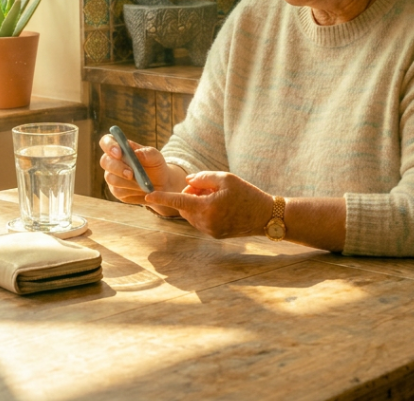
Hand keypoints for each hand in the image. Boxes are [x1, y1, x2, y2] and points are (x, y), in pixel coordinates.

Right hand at [98, 134, 182, 213]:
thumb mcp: (156, 157)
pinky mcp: (116, 190)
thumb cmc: (155, 166)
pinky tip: (141, 189)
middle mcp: (112, 161)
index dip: (109, 145)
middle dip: (117, 167)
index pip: (106, 141)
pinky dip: (131, 190)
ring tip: (141, 183)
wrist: (161, 184)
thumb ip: (148, 153)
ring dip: (126, 181)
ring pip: (110, 178)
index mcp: (120, 147)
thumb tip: (137, 153)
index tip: (119, 152)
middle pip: (105, 161)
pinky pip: (118, 191)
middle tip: (130, 173)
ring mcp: (112, 176)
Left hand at [145, 172, 274, 238]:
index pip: (179, 201)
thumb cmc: (247, 194)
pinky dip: (203, 211)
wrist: (265, 216)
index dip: (162, 198)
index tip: (147, 196)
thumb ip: (203, 178)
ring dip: (196, 204)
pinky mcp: (214, 235)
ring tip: (216, 196)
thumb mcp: (226, 178)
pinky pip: (200, 221)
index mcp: (207, 207)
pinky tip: (219, 206)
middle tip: (205, 186)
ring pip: (191, 214)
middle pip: (184, 206)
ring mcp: (209, 231)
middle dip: (188, 195)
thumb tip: (188, 182)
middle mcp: (206, 222)